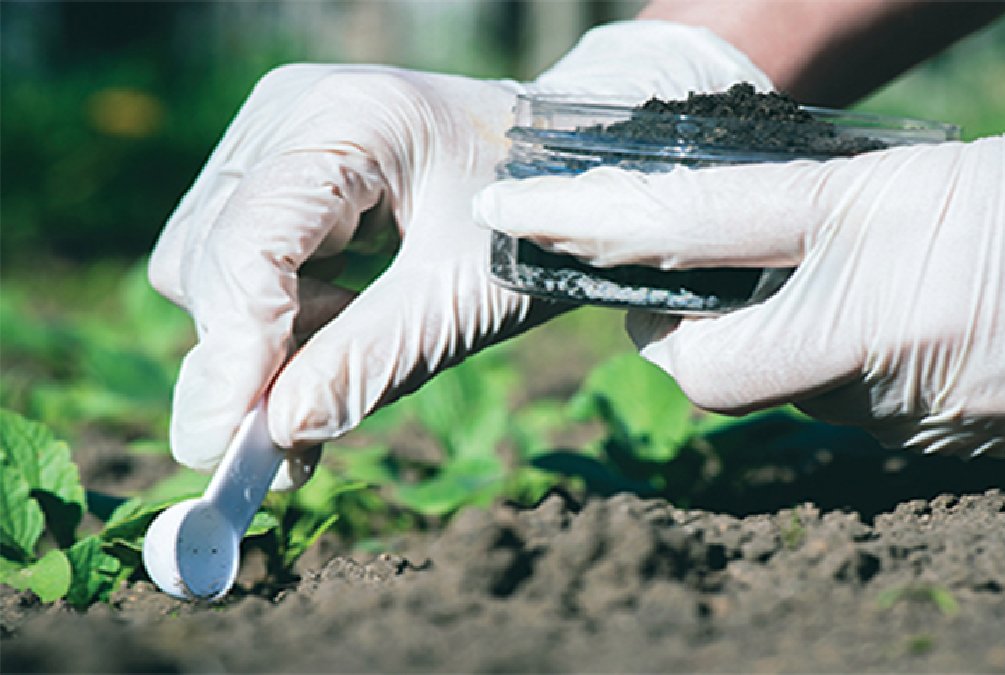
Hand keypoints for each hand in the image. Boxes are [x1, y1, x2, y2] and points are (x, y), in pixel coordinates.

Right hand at [148, 21, 770, 486]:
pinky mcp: (280, 165)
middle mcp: (294, 112)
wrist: (565, 169)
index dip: (232, 349)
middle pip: (213, 256)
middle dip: (251, 352)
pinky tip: (345, 321)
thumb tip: (274, 435)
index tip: (227, 448)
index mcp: (354, 119)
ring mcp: (278, 133)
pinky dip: (281, 312)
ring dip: (267, 335)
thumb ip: (371, 363)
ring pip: (208, 263)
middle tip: (300, 438)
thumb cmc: (532, 223)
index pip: (251, 239)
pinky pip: (237, 256)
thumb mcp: (466, 299)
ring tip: (361, 342)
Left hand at [477, 80, 1004, 455]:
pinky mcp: (953, 448)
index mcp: (881, 221)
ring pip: (784, 400)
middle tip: (670, 296)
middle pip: (704, 368)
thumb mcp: (944, 175)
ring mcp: (919, 402)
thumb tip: (756, 253)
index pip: (695, 222)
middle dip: (667, 339)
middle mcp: (884, 325)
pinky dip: (844, 383)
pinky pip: (854, 423)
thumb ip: (840, 222)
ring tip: (822, 298)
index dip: (600, 221)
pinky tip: (895, 338)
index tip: (530, 214)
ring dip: (770, 357)